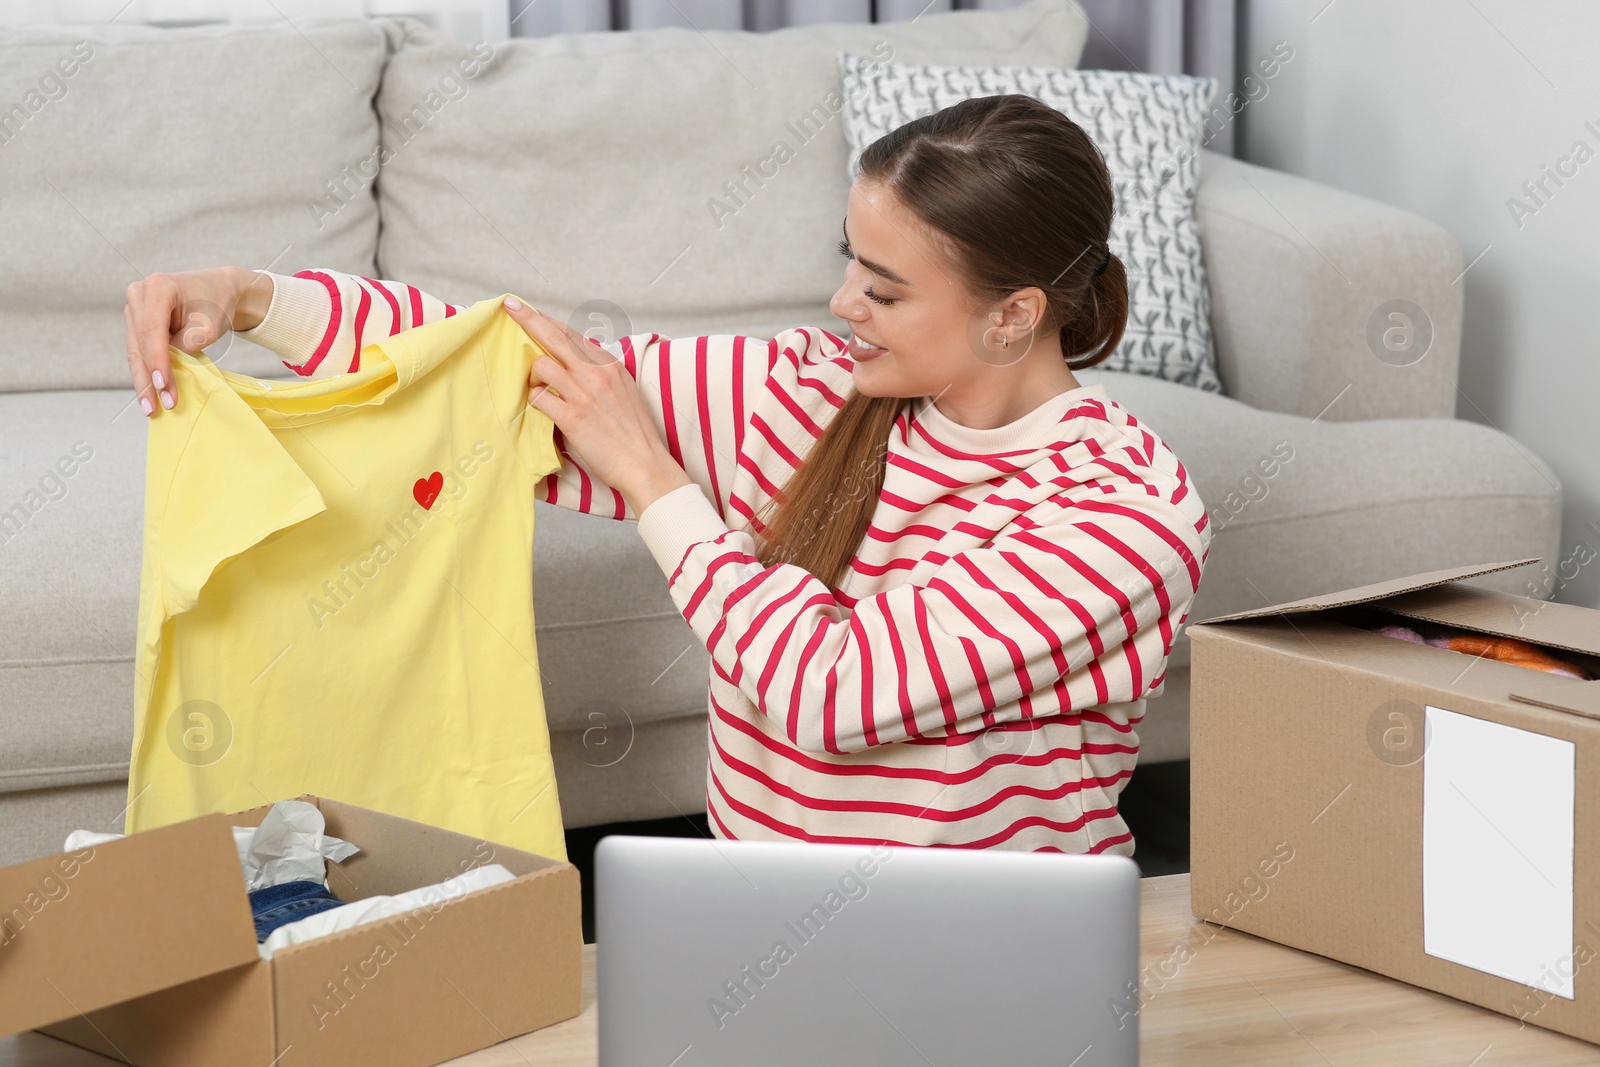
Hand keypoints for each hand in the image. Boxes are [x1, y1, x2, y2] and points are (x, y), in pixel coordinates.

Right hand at [124, 267, 272, 415]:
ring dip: (143, 380)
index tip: (163, 388)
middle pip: (141, 343)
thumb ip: (183, 347)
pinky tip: (150, 394)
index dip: (158, 362)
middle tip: (156, 408)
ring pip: (136, 350)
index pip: (154, 332)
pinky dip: (146, 371)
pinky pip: (139, 350)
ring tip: (151, 408)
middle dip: (149, 378)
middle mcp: (139, 294)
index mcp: (158, 287)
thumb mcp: (206, 328)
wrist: (219, 289)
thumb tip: (163, 374)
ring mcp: (135, 307)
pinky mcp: (136, 320)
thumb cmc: (216, 305)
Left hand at [503, 296, 691, 514]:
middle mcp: (596, 373)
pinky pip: (539, 397)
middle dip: (527, 318)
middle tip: (509, 306)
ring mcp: (583, 394)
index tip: (528, 309)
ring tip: (538, 388)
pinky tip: (541, 408)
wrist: (644, 463)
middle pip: (553, 337)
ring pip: (541, 366)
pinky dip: (534, 400)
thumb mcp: (624, 390)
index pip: (571, 333)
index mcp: (609, 364)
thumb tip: (577, 360)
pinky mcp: (572, 418)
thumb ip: (601, 372)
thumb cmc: (634, 432)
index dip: (546, 319)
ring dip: (532, 376)